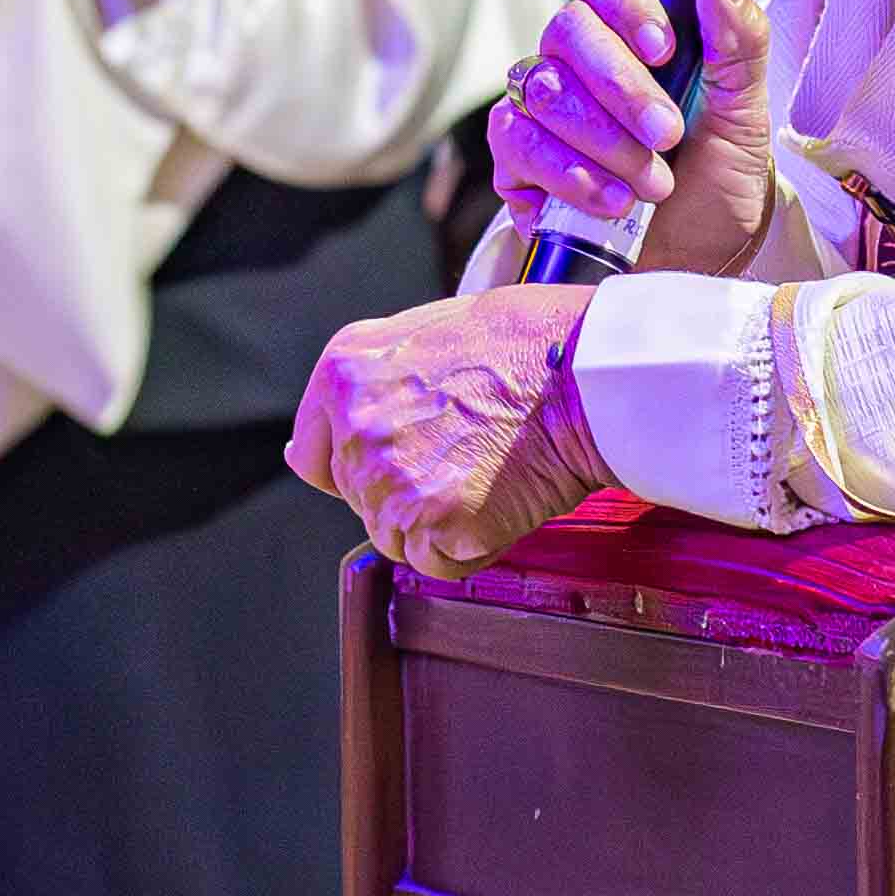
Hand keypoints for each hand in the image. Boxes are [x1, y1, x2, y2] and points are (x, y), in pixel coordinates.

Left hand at [291, 285, 611, 577]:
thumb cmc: (525, 344)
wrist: (583, 375)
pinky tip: (499, 504)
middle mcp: (356, 430)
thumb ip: (367, 383)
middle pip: (360, 499)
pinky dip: (469, 549)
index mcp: (344, 375)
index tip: (390, 466)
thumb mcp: (423, 332)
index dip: (356, 465)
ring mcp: (391, 481)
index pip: (311, 455)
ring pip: (396, 536)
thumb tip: (319, 436)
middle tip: (466, 457)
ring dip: (437, 524)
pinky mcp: (433, 525)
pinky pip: (438, 564)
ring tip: (487, 477)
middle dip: (406, 491)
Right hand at [492, 0, 774, 275]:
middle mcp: (577, 57)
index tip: (663, 48)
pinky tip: (612, 200)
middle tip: (669, 134)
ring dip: (605, 141)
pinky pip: (518, 142)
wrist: (700, 256)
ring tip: (654, 183)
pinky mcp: (516, 157)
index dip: (623, 0)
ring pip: (543, 89)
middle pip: (568, 29)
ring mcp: (540, 104)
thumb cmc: (719, 177)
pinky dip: (569, 174)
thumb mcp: (746, 110)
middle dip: (623, 88)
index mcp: (631, 28)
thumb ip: (738, 39)